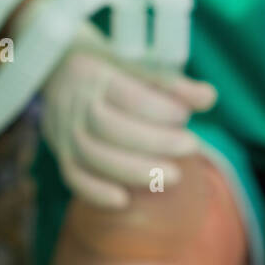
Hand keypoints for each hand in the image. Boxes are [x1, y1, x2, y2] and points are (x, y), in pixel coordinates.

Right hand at [41, 23, 215, 206]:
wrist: (55, 68)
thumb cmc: (109, 67)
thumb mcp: (135, 63)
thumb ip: (172, 82)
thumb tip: (210, 98)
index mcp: (94, 73)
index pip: (124, 93)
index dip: (156, 107)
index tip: (185, 115)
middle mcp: (75, 102)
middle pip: (107, 127)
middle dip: (153, 141)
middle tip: (190, 147)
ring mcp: (64, 129)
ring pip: (91, 155)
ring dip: (133, 170)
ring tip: (174, 176)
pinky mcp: (61, 152)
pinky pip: (72, 176)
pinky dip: (96, 192)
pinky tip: (125, 201)